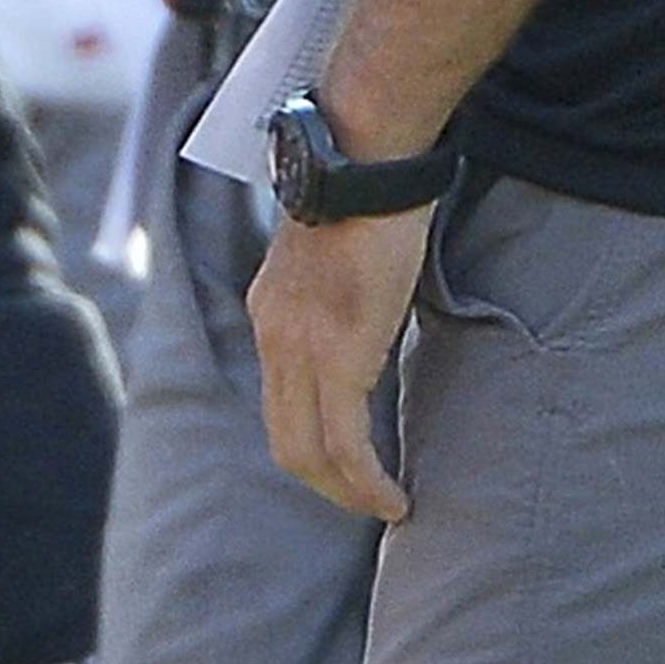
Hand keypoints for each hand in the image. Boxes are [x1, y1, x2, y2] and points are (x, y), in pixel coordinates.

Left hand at [245, 205, 426, 522]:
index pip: (278, 403)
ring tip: (385, 506)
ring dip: (348, 493)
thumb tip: (364, 319)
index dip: (312, 447)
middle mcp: (273, 335)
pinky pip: (348, 445)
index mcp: (269, 312)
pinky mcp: (339, 354)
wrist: (364, 157)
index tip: (349, 465)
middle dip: (327, 484)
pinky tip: (395, 496)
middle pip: (286, 441)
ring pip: (310, 453)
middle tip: (368, 501)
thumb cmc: (363, 193)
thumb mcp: (332, 256)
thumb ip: (335, 298)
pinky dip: (369, 484)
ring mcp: (300, 347)